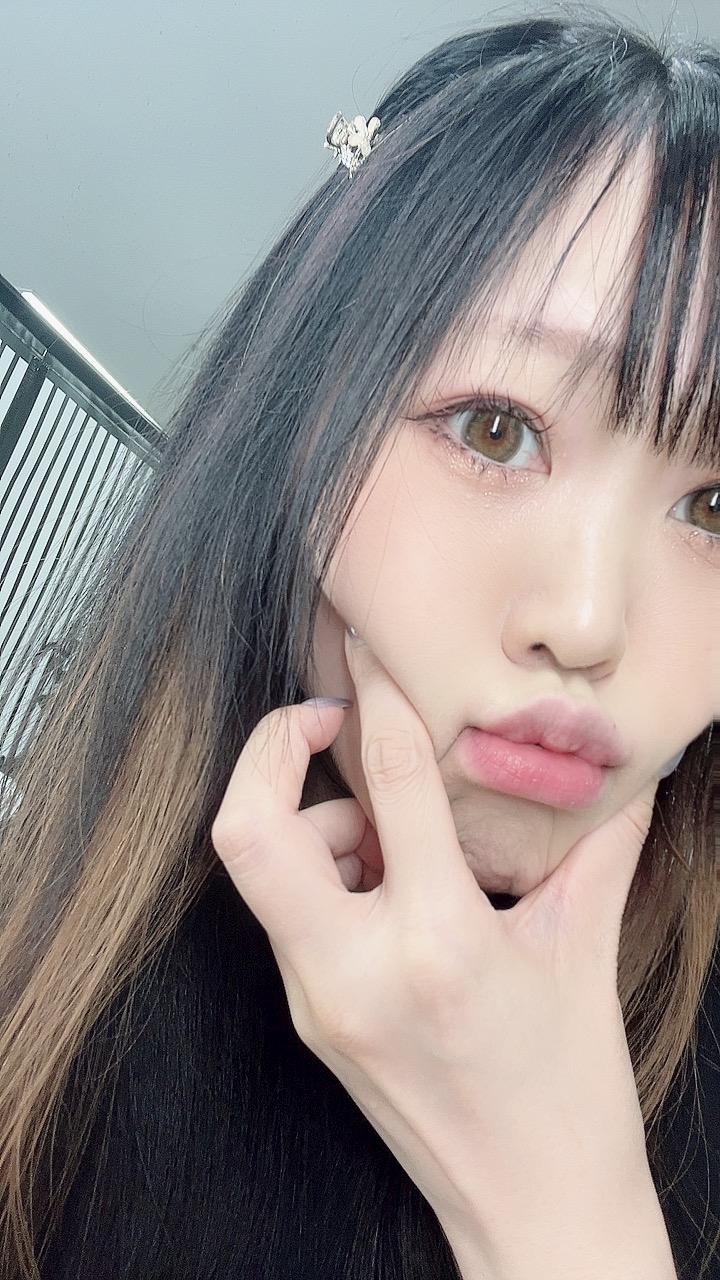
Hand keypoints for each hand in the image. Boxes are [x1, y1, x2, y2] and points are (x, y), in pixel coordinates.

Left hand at [211, 634, 674, 1277]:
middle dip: (270, 749)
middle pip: (251, 829)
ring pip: (261, 871)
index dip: (379, 698)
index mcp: (438, 942)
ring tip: (383, 828)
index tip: (370, 655)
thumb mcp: (584, 951)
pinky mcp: (311, 1019)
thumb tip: (617, 775)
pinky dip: (322, 871)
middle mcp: (359, 970)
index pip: (391, 784)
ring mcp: (320, 1000)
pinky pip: (288, 914)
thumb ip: (597, 848)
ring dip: (309, 820)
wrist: (534, 1211)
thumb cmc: (569, 1094)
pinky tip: (385, 879)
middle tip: (323, 721)